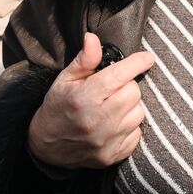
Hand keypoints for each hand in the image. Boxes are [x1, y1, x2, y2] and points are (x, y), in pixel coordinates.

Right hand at [27, 32, 154, 168]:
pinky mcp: (113, 155)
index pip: (120, 75)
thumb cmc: (57, 107)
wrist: (47, 145)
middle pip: (134, 92)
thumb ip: (84, 60)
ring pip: (139, 113)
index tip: (146, 58)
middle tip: (114, 89)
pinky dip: (130, 127)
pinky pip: (137, 134)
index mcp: (84, 97)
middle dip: (127, 86)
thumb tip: (93, 38)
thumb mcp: (65, 80)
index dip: (137, 63)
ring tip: (114, 107)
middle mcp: (98, 120)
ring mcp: (107, 140)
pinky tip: (115, 124)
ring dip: (130, 107)